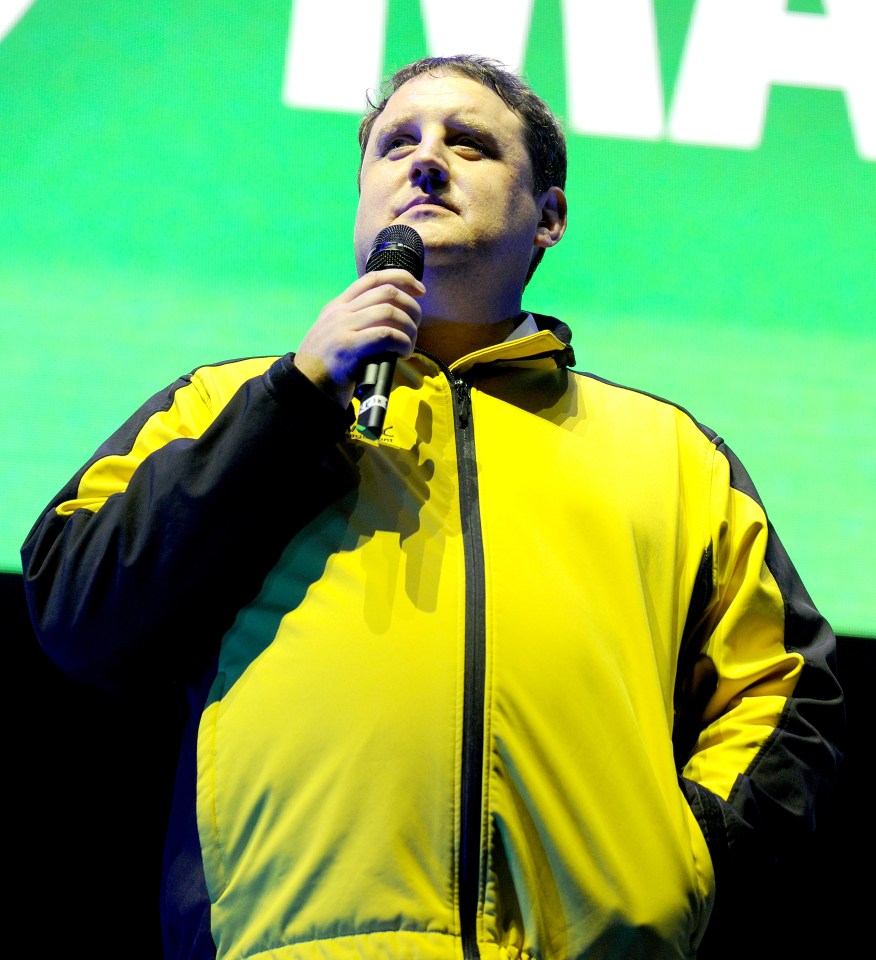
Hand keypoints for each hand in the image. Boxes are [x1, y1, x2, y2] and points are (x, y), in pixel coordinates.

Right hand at [293, 269, 424, 407]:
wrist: (305, 387)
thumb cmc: (326, 366)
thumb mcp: (336, 334)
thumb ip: (357, 323)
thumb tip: (393, 320)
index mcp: (338, 306)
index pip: (373, 278)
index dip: (401, 278)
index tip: (420, 290)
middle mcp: (340, 312)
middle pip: (387, 293)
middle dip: (411, 307)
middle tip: (416, 325)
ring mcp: (343, 327)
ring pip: (389, 312)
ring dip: (409, 328)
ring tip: (409, 345)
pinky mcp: (348, 346)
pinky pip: (385, 335)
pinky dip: (402, 342)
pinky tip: (403, 353)